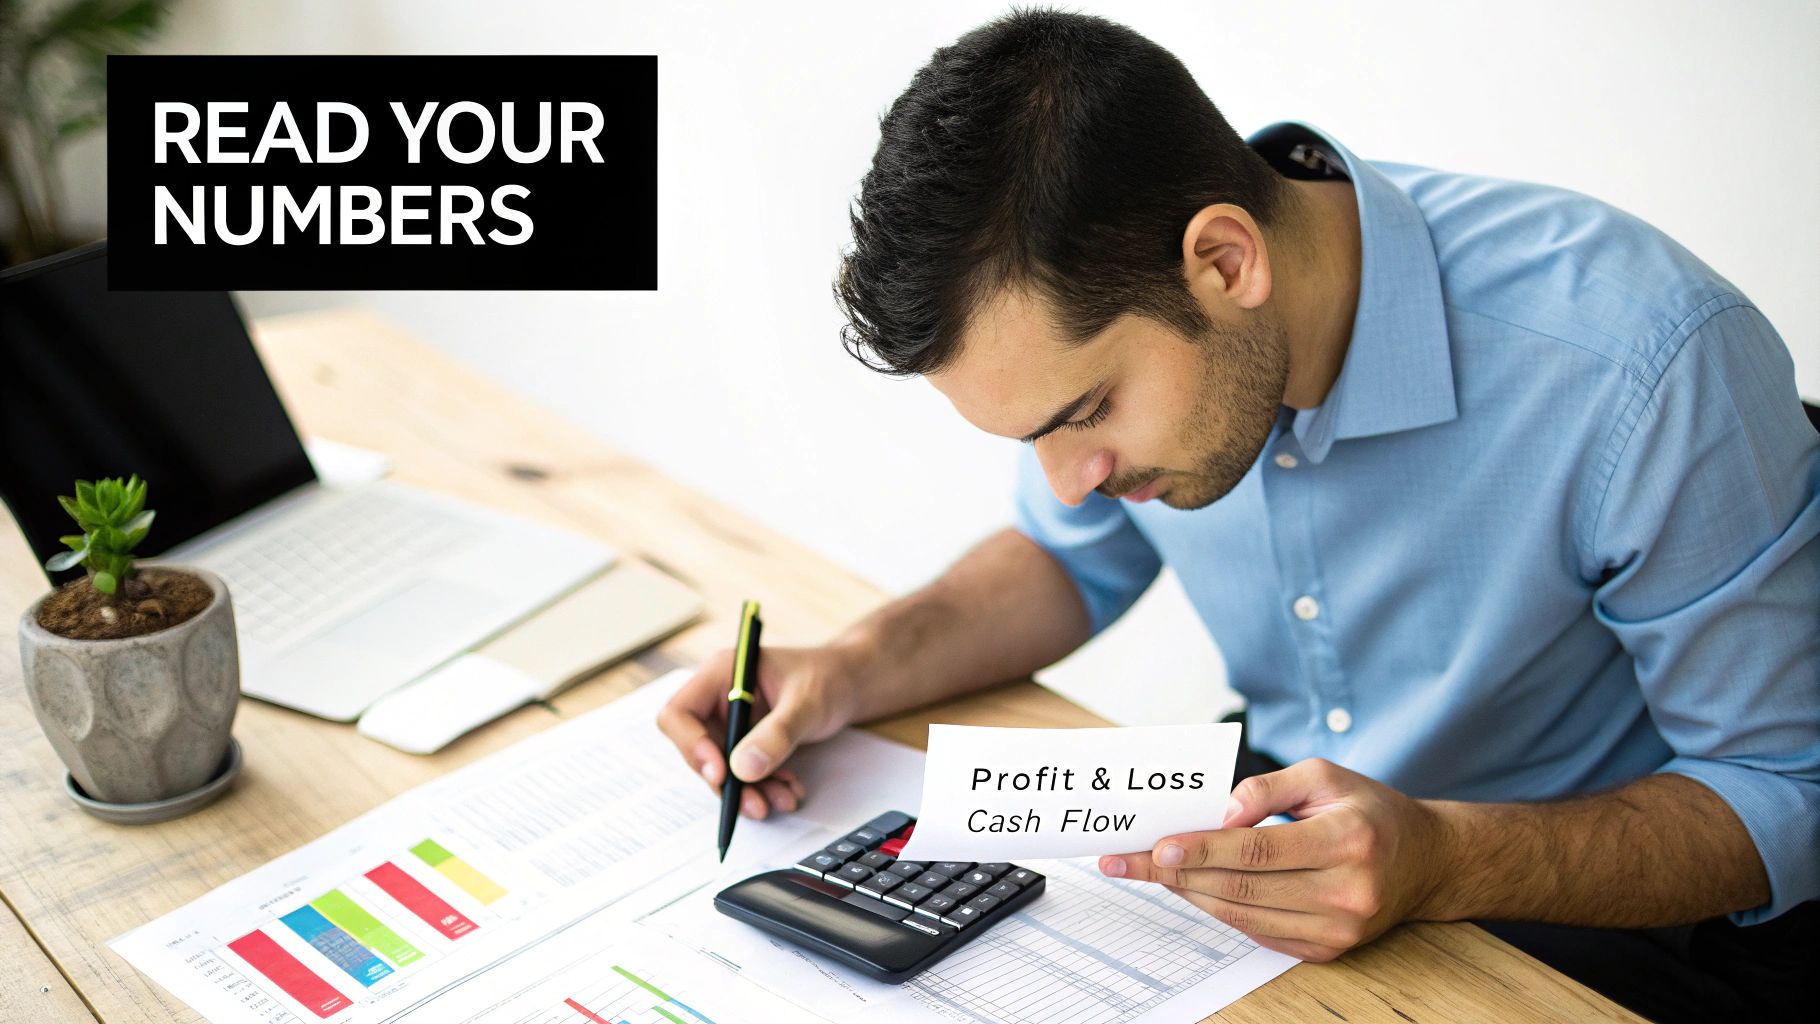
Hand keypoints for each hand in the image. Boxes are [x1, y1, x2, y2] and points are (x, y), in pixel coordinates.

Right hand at [656, 643, 860, 819]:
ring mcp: (732, 723)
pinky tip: (789, 790)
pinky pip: (743, 774)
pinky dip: (763, 787)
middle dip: (726, 782)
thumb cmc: (829, 678)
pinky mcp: (746, 742)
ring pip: (722, 768)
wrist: (850, 685)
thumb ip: (778, 733)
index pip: (680, 713)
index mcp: (723, 673)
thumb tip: (743, 770)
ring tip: (783, 800)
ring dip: (748, 791)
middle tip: (756, 805)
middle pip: (698, 749)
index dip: (691, 746)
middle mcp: (719, 699)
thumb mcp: (807, 703)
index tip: (721, 773)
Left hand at [1098, 758, 1448, 960]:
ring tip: (1152, 871)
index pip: (1257, 850)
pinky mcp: (1330, 949)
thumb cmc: (1369, 810)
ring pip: (1243, 915)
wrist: (1427, 861)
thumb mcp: (1324, 775)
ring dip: (1190, 894)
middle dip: (1178, 873)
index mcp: (1348, 840)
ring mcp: (1339, 928)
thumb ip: (1266, 788)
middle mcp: (1346, 891)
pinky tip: (1191, 888)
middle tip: (1130, 860)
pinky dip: (1219, 911)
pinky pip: (1259, 933)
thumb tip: (1218, 813)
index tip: (1159, 845)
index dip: (1202, 849)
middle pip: (1242, 887)